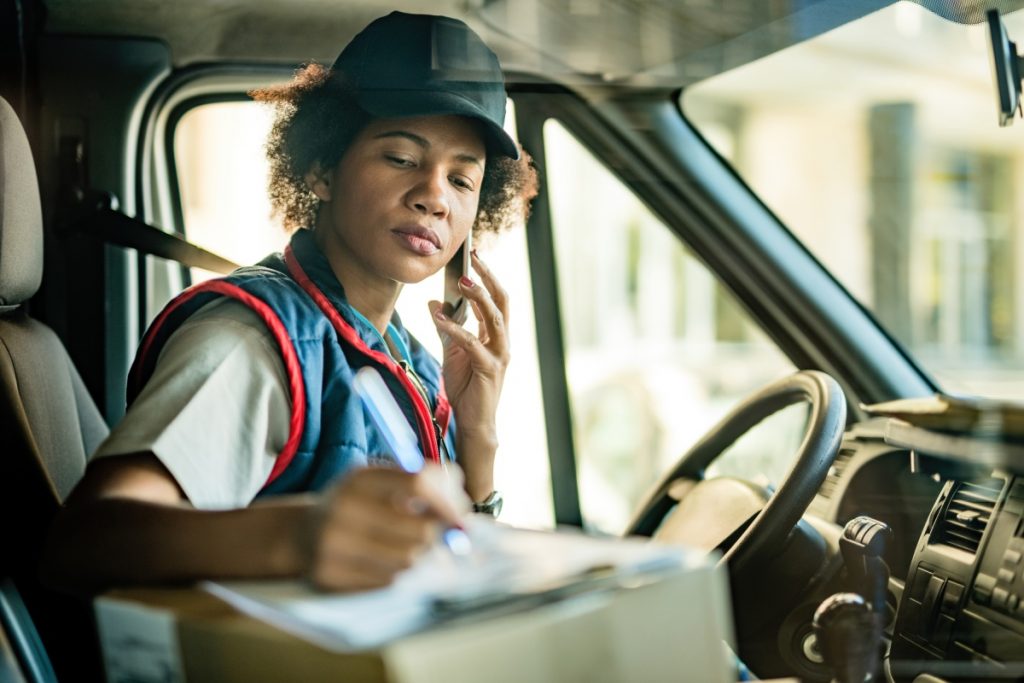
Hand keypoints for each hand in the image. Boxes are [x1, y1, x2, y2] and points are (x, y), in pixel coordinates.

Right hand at [306, 466, 462, 590]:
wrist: (301, 535)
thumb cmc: (356, 505)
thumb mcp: (380, 481)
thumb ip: (422, 482)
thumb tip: (460, 505)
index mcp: (360, 478)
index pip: (418, 483)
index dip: (447, 502)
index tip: (460, 516)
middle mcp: (344, 508)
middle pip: (419, 530)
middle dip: (436, 536)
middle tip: (436, 537)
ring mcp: (334, 544)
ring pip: (407, 560)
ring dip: (415, 556)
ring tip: (403, 547)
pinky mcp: (330, 576)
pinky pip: (387, 581)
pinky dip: (394, 573)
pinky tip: (380, 562)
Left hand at [428, 251, 509, 499]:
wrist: (473, 421)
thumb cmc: (466, 387)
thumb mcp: (453, 351)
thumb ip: (447, 326)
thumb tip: (434, 301)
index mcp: (496, 334)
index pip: (496, 298)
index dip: (487, 275)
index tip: (474, 254)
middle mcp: (503, 341)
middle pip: (502, 300)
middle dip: (489, 276)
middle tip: (473, 257)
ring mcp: (499, 354)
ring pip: (494, 317)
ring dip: (478, 296)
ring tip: (461, 279)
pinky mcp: (489, 368)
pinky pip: (472, 343)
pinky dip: (454, 328)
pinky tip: (438, 317)